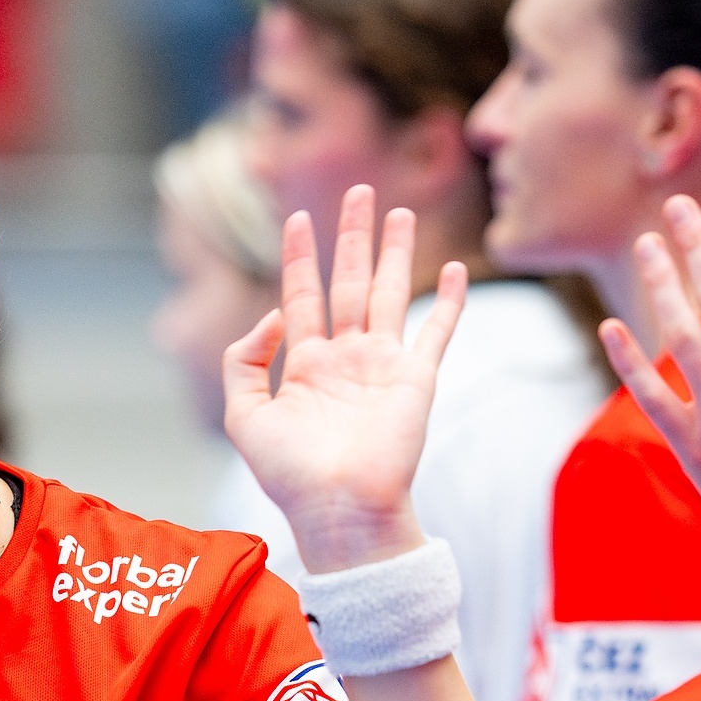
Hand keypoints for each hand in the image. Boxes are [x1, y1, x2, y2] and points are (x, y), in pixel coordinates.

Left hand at [225, 186, 466, 572]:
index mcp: (306, 367)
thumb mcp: (244, 416)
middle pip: (349, 282)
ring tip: (398, 210)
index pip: (302, 296)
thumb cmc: (291, 475)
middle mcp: (346, 360)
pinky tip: (457, 269)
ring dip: (394, 251)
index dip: (300, 256)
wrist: (341, 509)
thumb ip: (243, 360)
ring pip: (391, 293)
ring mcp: (384, 367)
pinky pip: (437, 331)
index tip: (299, 218)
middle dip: (353, 237)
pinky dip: (450, 301)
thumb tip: (273, 315)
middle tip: (358, 190)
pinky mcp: (417, 379)